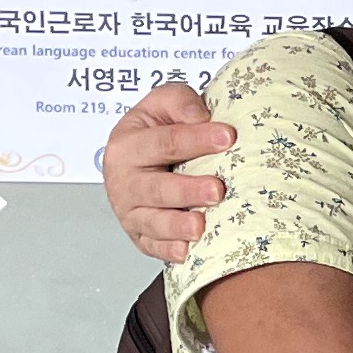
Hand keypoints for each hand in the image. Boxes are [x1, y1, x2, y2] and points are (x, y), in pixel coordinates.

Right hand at [102, 78, 231, 268]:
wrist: (139, 161)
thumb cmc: (155, 132)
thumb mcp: (161, 104)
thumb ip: (179, 101)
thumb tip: (200, 116)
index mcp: (128, 145)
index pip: (164, 141)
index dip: (196, 139)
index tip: (227, 136)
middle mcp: (125, 180)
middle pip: (158, 187)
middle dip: (187, 190)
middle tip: (216, 189)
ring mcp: (131, 212)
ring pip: (153, 221)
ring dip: (177, 225)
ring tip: (200, 225)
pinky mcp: (141, 236)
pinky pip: (153, 246)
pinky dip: (169, 251)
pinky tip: (186, 251)